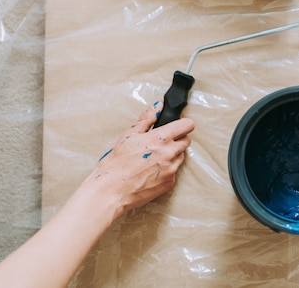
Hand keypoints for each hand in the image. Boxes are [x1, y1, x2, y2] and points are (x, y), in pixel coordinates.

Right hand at [82, 102, 194, 222]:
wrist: (110, 192)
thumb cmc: (116, 164)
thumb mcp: (128, 136)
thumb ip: (146, 119)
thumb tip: (157, 107)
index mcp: (161, 138)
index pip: (187, 125)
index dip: (183, 124)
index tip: (178, 126)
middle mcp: (170, 153)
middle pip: (186, 141)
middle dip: (177, 139)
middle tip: (160, 142)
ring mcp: (172, 169)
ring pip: (181, 156)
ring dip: (172, 155)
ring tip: (153, 158)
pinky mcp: (170, 183)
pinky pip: (174, 172)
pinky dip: (167, 169)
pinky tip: (151, 170)